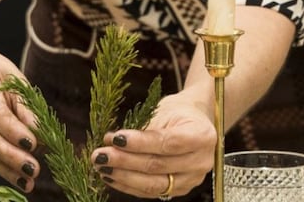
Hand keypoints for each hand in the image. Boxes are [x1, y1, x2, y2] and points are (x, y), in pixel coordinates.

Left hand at [90, 94, 217, 198]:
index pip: (168, 143)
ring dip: (123, 176)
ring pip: (153, 184)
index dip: (140, 143)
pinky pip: (151, 192)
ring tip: (102, 166)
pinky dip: (128, 185)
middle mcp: (201, 161)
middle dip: (125, 161)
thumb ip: (142, 128)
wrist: (195, 122)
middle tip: (100, 154)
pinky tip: (111, 176)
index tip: (115, 138)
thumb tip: (111, 140)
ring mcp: (192, 179)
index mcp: (202, 136)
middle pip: (158, 166)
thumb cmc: (178, 112)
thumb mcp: (164, 111)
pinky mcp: (180, 190)